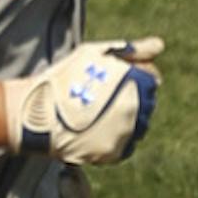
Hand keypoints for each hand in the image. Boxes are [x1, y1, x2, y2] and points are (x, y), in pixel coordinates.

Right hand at [4, 38, 162, 166]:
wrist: (38, 113)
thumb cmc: (65, 78)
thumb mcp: (96, 54)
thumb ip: (132, 50)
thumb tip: (159, 45)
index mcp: (138, 82)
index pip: (152, 80)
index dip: (133, 77)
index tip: (112, 80)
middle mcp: (138, 109)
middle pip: (147, 105)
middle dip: (130, 99)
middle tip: (100, 97)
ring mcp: (127, 133)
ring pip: (137, 126)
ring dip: (124, 120)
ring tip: (94, 114)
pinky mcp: (115, 152)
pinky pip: (124, 145)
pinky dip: (114, 138)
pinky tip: (94, 129)